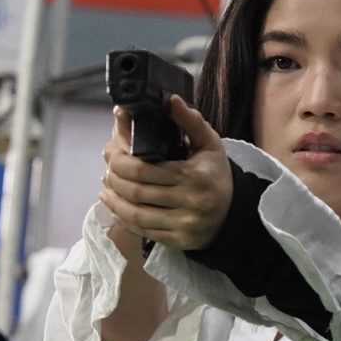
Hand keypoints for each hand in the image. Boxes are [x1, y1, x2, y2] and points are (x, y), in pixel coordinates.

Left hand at [100, 97, 233, 251]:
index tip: (112, 151)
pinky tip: (115, 205)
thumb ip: (191, 122)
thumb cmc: (216, 175)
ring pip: (133, 212)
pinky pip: (141, 229)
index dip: (119, 160)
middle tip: (108, 167)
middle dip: (113, 177)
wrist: (233, 214)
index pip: (143, 169)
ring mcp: (182, 224)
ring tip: (107, 185)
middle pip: (134, 190)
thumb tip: (171, 100)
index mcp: (194, 176)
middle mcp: (189, 202)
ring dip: (113, 198)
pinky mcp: (176, 240)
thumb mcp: (210, 146)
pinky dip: (122, 216)